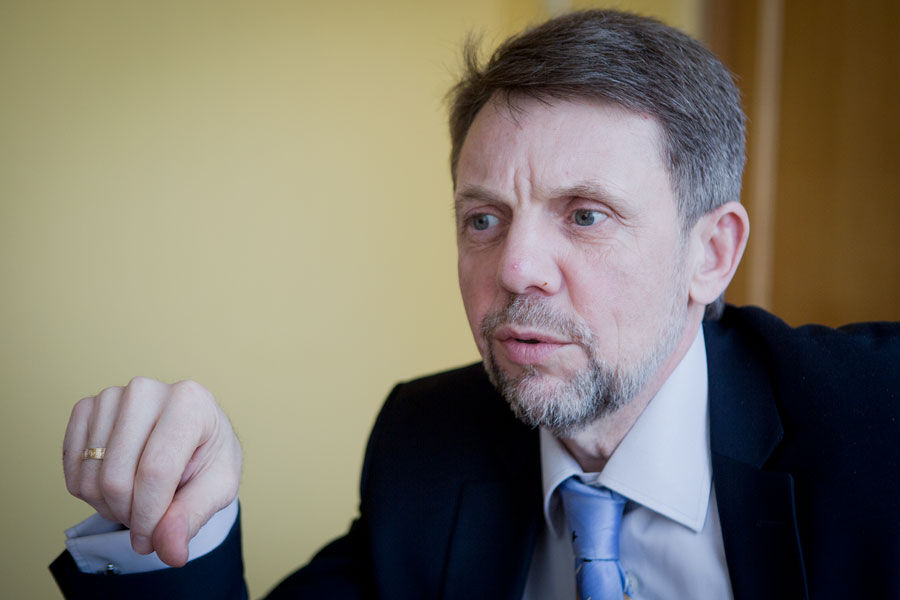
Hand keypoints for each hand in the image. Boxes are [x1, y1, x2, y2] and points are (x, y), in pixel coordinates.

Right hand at [62, 377, 242, 566]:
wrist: (191, 435)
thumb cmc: (207, 457)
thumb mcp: (218, 487)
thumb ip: (193, 517)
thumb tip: (170, 551)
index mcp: (190, 402)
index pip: (156, 471)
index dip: (151, 517)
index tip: (154, 540)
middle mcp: (147, 390)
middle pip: (116, 477)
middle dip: (130, 514)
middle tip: (148, 519)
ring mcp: (112, 396)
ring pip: (90, 477)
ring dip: (110, 505)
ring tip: (137, 498)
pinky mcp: (86, 408)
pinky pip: (72, 467)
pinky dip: (89, 491)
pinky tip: (116, 484)